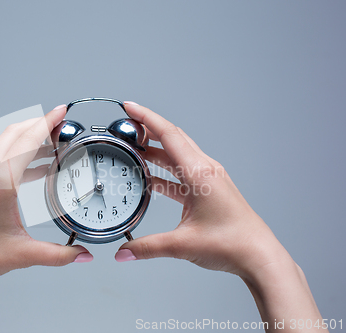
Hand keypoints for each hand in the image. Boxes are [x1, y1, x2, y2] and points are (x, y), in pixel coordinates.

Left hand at [0, 105, 92, 332]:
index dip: (47, 123)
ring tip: (51, 147)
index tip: (61, 111)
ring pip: (3, 144)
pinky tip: (31, 169)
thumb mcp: (23, 254)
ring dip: (28, 141)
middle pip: (14, 134)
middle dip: (39, 124)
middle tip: (60, 125)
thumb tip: (82, 254)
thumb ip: (59, 255)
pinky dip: (16, 156)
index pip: (27, 141)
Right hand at [115, 102, 281, 277]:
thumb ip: (148, 247)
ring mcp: (208, 179)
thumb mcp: (183, 244)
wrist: (257, 255)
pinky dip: (164, 170)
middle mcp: (205, 170)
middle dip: (147, 129)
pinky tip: (149, 177)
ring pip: (177, 154)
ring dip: (155, 150)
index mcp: (200, 173)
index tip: (129, 107)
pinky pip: (181, 172)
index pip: (168, 135)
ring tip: (133, 149)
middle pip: (172, 138)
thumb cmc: (232, 243)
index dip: (146, 118)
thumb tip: (124, 252)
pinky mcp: (208, 189)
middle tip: (126, 126)